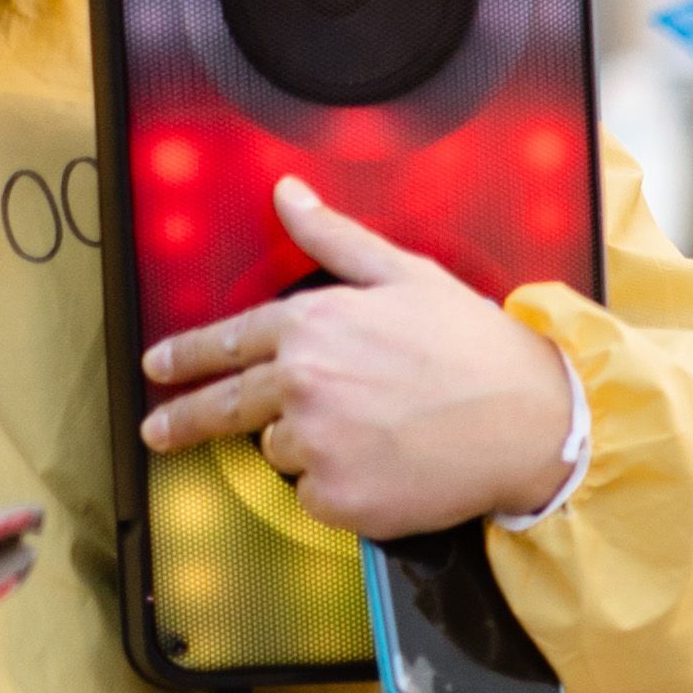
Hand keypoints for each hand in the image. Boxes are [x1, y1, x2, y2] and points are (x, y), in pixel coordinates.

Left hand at [137, 181, 576, 536]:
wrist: (533, 420)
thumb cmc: (477, 347)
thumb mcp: (407, 276)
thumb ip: (334, 239)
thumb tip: (287, 193)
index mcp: (309, 325)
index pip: (222, 343)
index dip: (183, 356)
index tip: (158, 366)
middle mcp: (300, 384)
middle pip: (223, 408)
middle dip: (184, 419)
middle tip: (160, 432)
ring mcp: (315, 444)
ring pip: (279, 452)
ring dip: (309, 447)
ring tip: (373, 435)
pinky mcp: (338, 497)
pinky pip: (314, 498)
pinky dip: (340, 489)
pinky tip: (384, 468)